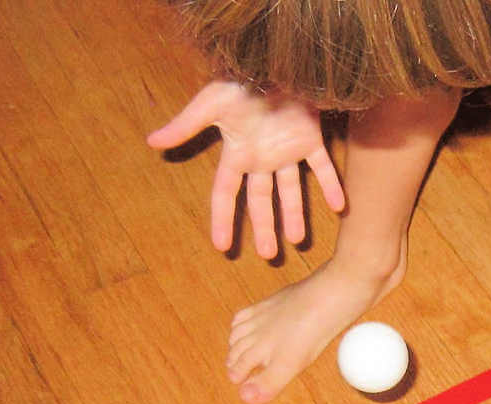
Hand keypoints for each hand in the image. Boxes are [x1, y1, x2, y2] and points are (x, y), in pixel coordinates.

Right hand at [148, 81, 345, 257]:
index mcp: (237, 153)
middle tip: (269, 255)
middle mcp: (262, 158)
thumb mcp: (209, 104)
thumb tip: (151, 142)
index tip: (221, 246)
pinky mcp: (310, 139)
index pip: (226, 194)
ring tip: (298, 241)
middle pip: (261, 200)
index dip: (223, 219)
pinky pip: (322, 167)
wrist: (272, 61)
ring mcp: (287, 150)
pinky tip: (338, 206)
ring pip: (291, 190)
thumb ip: (185, 126)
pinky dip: (331, 185)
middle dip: (264, 228)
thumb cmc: (238, 82)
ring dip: (295, 215)